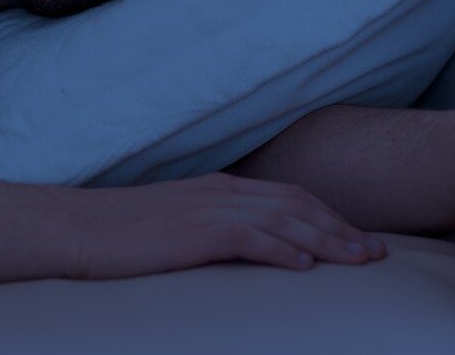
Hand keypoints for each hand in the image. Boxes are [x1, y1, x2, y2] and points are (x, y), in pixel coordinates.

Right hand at [67, 172, 385, 279]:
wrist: (77, 226)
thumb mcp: (173, 221)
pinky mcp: (194, 232)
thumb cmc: (121, 230)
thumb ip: (208, 224)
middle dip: (340, 226)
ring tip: (360, 259)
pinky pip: (251, 238)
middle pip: (296, 203)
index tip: (355, 236)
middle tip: (377, 251)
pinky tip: (306, 266)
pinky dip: (283, 249)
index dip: (326, 214)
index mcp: (216, 188)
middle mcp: (219, 192)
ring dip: (327, 238)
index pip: (285, 195)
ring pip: (283, 218)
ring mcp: (207, 209)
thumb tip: (237, 242)